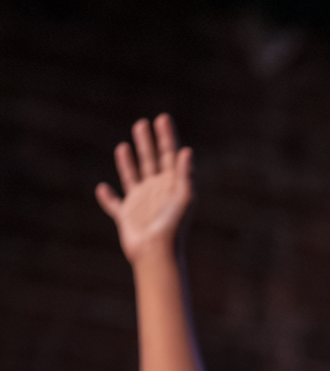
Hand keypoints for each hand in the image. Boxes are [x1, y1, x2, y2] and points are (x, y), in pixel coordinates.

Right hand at [95, 114, 192, 263]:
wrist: (157, 252)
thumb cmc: (173, 226)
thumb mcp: (183, 198)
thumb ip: (184, 175)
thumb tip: (187, 151)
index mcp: (171, 185)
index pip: (170, 155)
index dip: (167, 137)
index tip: (163, 118)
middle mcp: (156, 191)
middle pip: (151, 160)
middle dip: (148, 142)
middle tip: (143, 123)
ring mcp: (141, 203)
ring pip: (133, 176)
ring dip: (129, 161)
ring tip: (124, 145)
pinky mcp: (126, 216)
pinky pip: (114, 204)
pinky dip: (107, 197)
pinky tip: (102, 188)